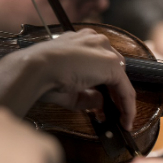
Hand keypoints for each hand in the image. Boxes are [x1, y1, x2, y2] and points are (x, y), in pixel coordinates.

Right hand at [22, 29, 136, 130]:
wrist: (35, 69)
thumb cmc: (43, 76)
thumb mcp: (69, 88)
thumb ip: (87, 95)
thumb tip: (100, 102)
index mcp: (82, 41)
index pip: (100, 65)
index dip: (104, 87)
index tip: (103, 105)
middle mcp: (96, 41)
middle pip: (114, 71)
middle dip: (113, 94)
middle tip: (111, 113)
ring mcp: (105, 50)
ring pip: (120, 80)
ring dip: (122, 101)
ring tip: (121, 120)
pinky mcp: (111, 64)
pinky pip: (125, 88)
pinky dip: (127, 106)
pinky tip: (125, 119)